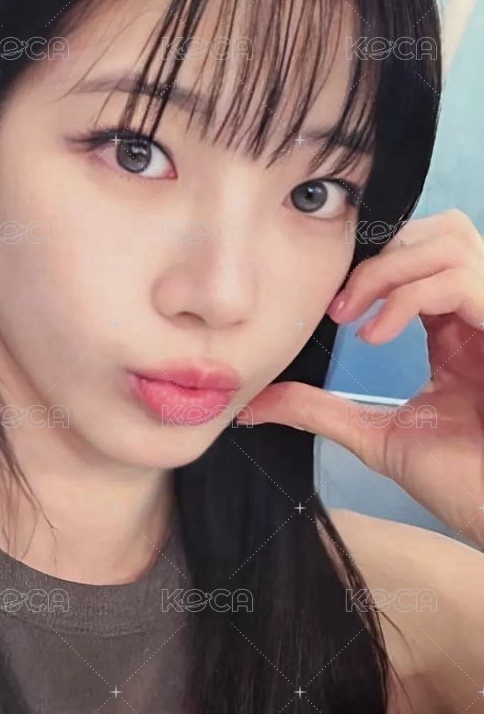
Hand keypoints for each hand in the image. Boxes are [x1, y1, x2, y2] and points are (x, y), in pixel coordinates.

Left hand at [236, 209, 483, 546]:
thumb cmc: (464, 482)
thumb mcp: (377, 437)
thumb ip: (319, 411)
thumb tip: (252, 405)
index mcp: (456, 329)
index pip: (418, 258)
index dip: (372, 264)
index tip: (331, 306)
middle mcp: (479, 313)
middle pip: (436, 231)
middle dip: (378, 256)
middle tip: (339, 308)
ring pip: (448, 239)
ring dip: (389, 268)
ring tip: (353, 316)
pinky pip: (460, 278)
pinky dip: (408, 296)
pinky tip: (376, 336)